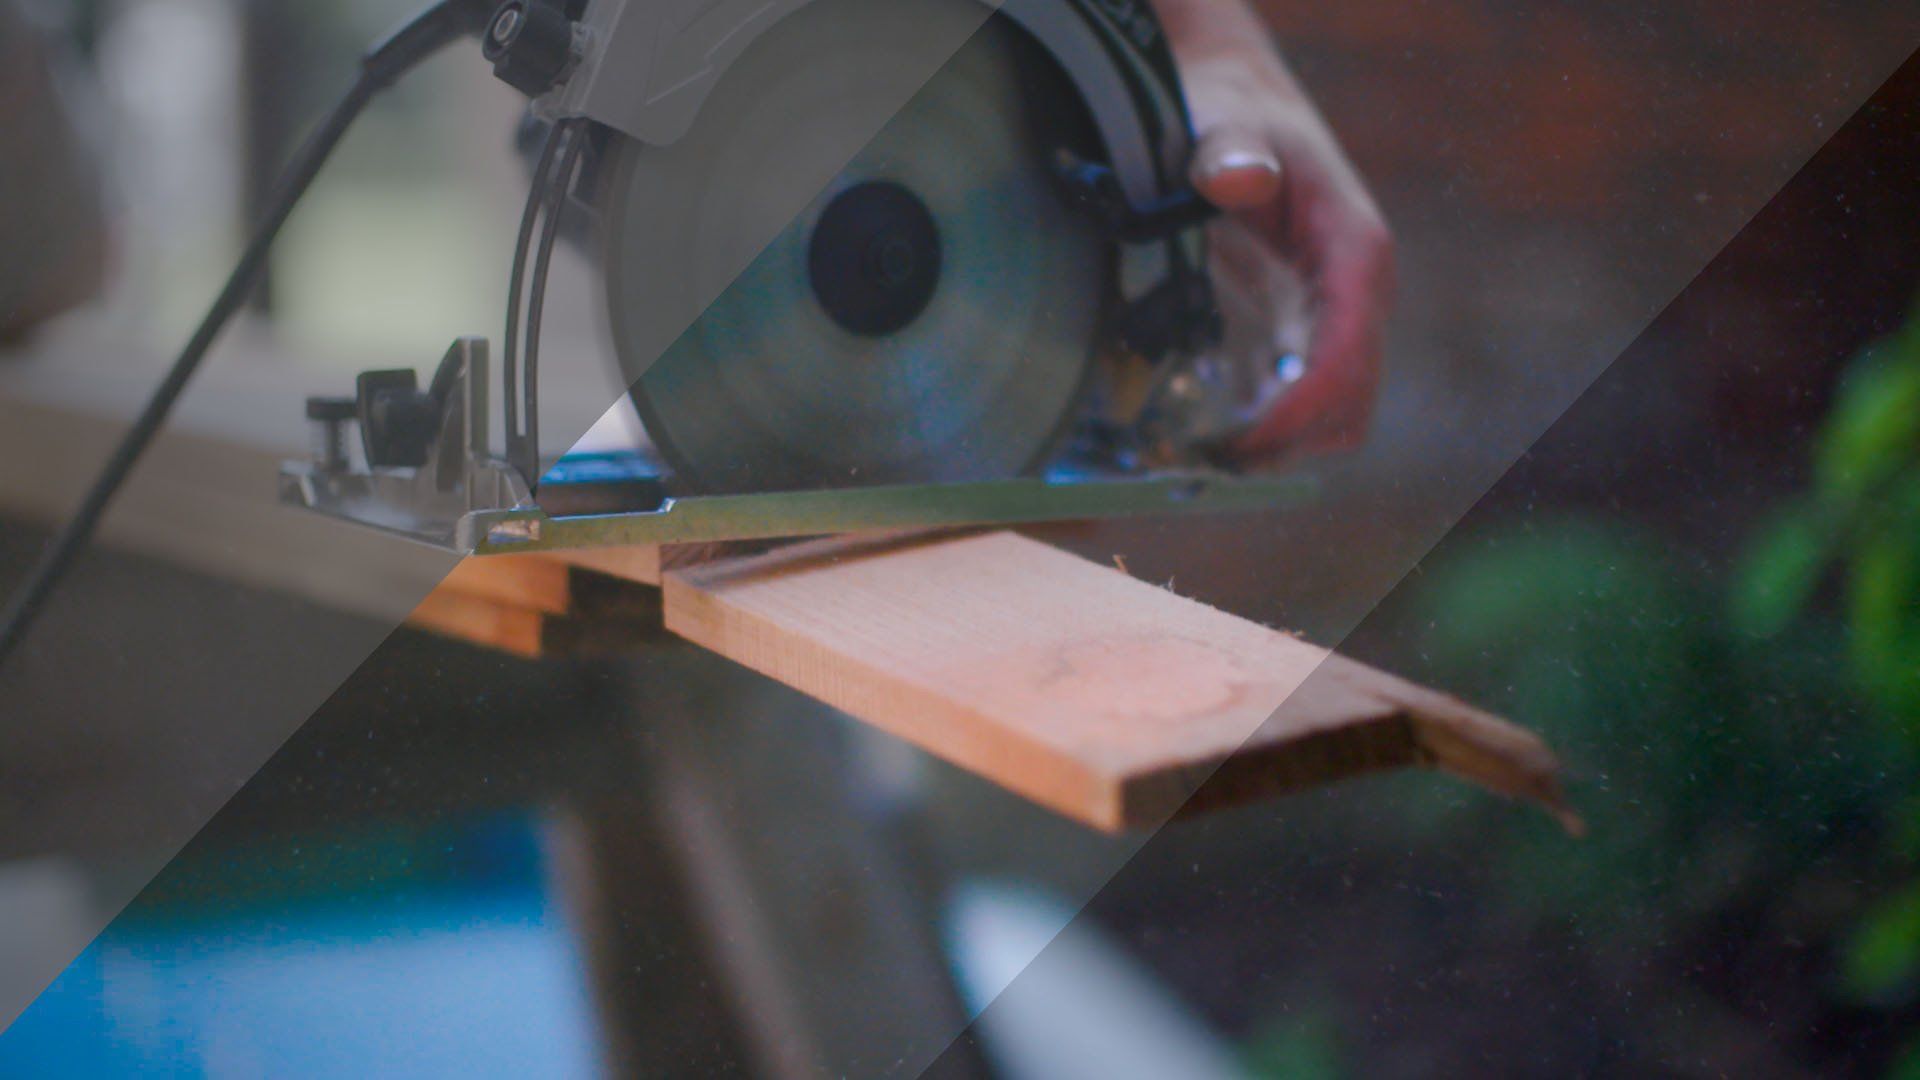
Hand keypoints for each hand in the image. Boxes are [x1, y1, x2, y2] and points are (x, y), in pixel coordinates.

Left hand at [1154, 0, 1393, 460]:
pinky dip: (1267, 431)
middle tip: (1204, 463)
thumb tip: (1234, 179)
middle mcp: (1360, 294)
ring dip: (1278, 449)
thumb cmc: (1230, 109)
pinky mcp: (1308, 330)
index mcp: (1354, 251)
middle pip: (1351, 406)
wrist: (1236, 101)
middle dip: (1285, 445)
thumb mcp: (1223, 120)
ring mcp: (1338, 316)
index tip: (1239, 446)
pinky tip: (1210, 437)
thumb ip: (1229, 150)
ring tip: (1202, 457)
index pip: (1346, 358)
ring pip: (1336, 416)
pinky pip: (1305, 402)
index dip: (1298, 414)